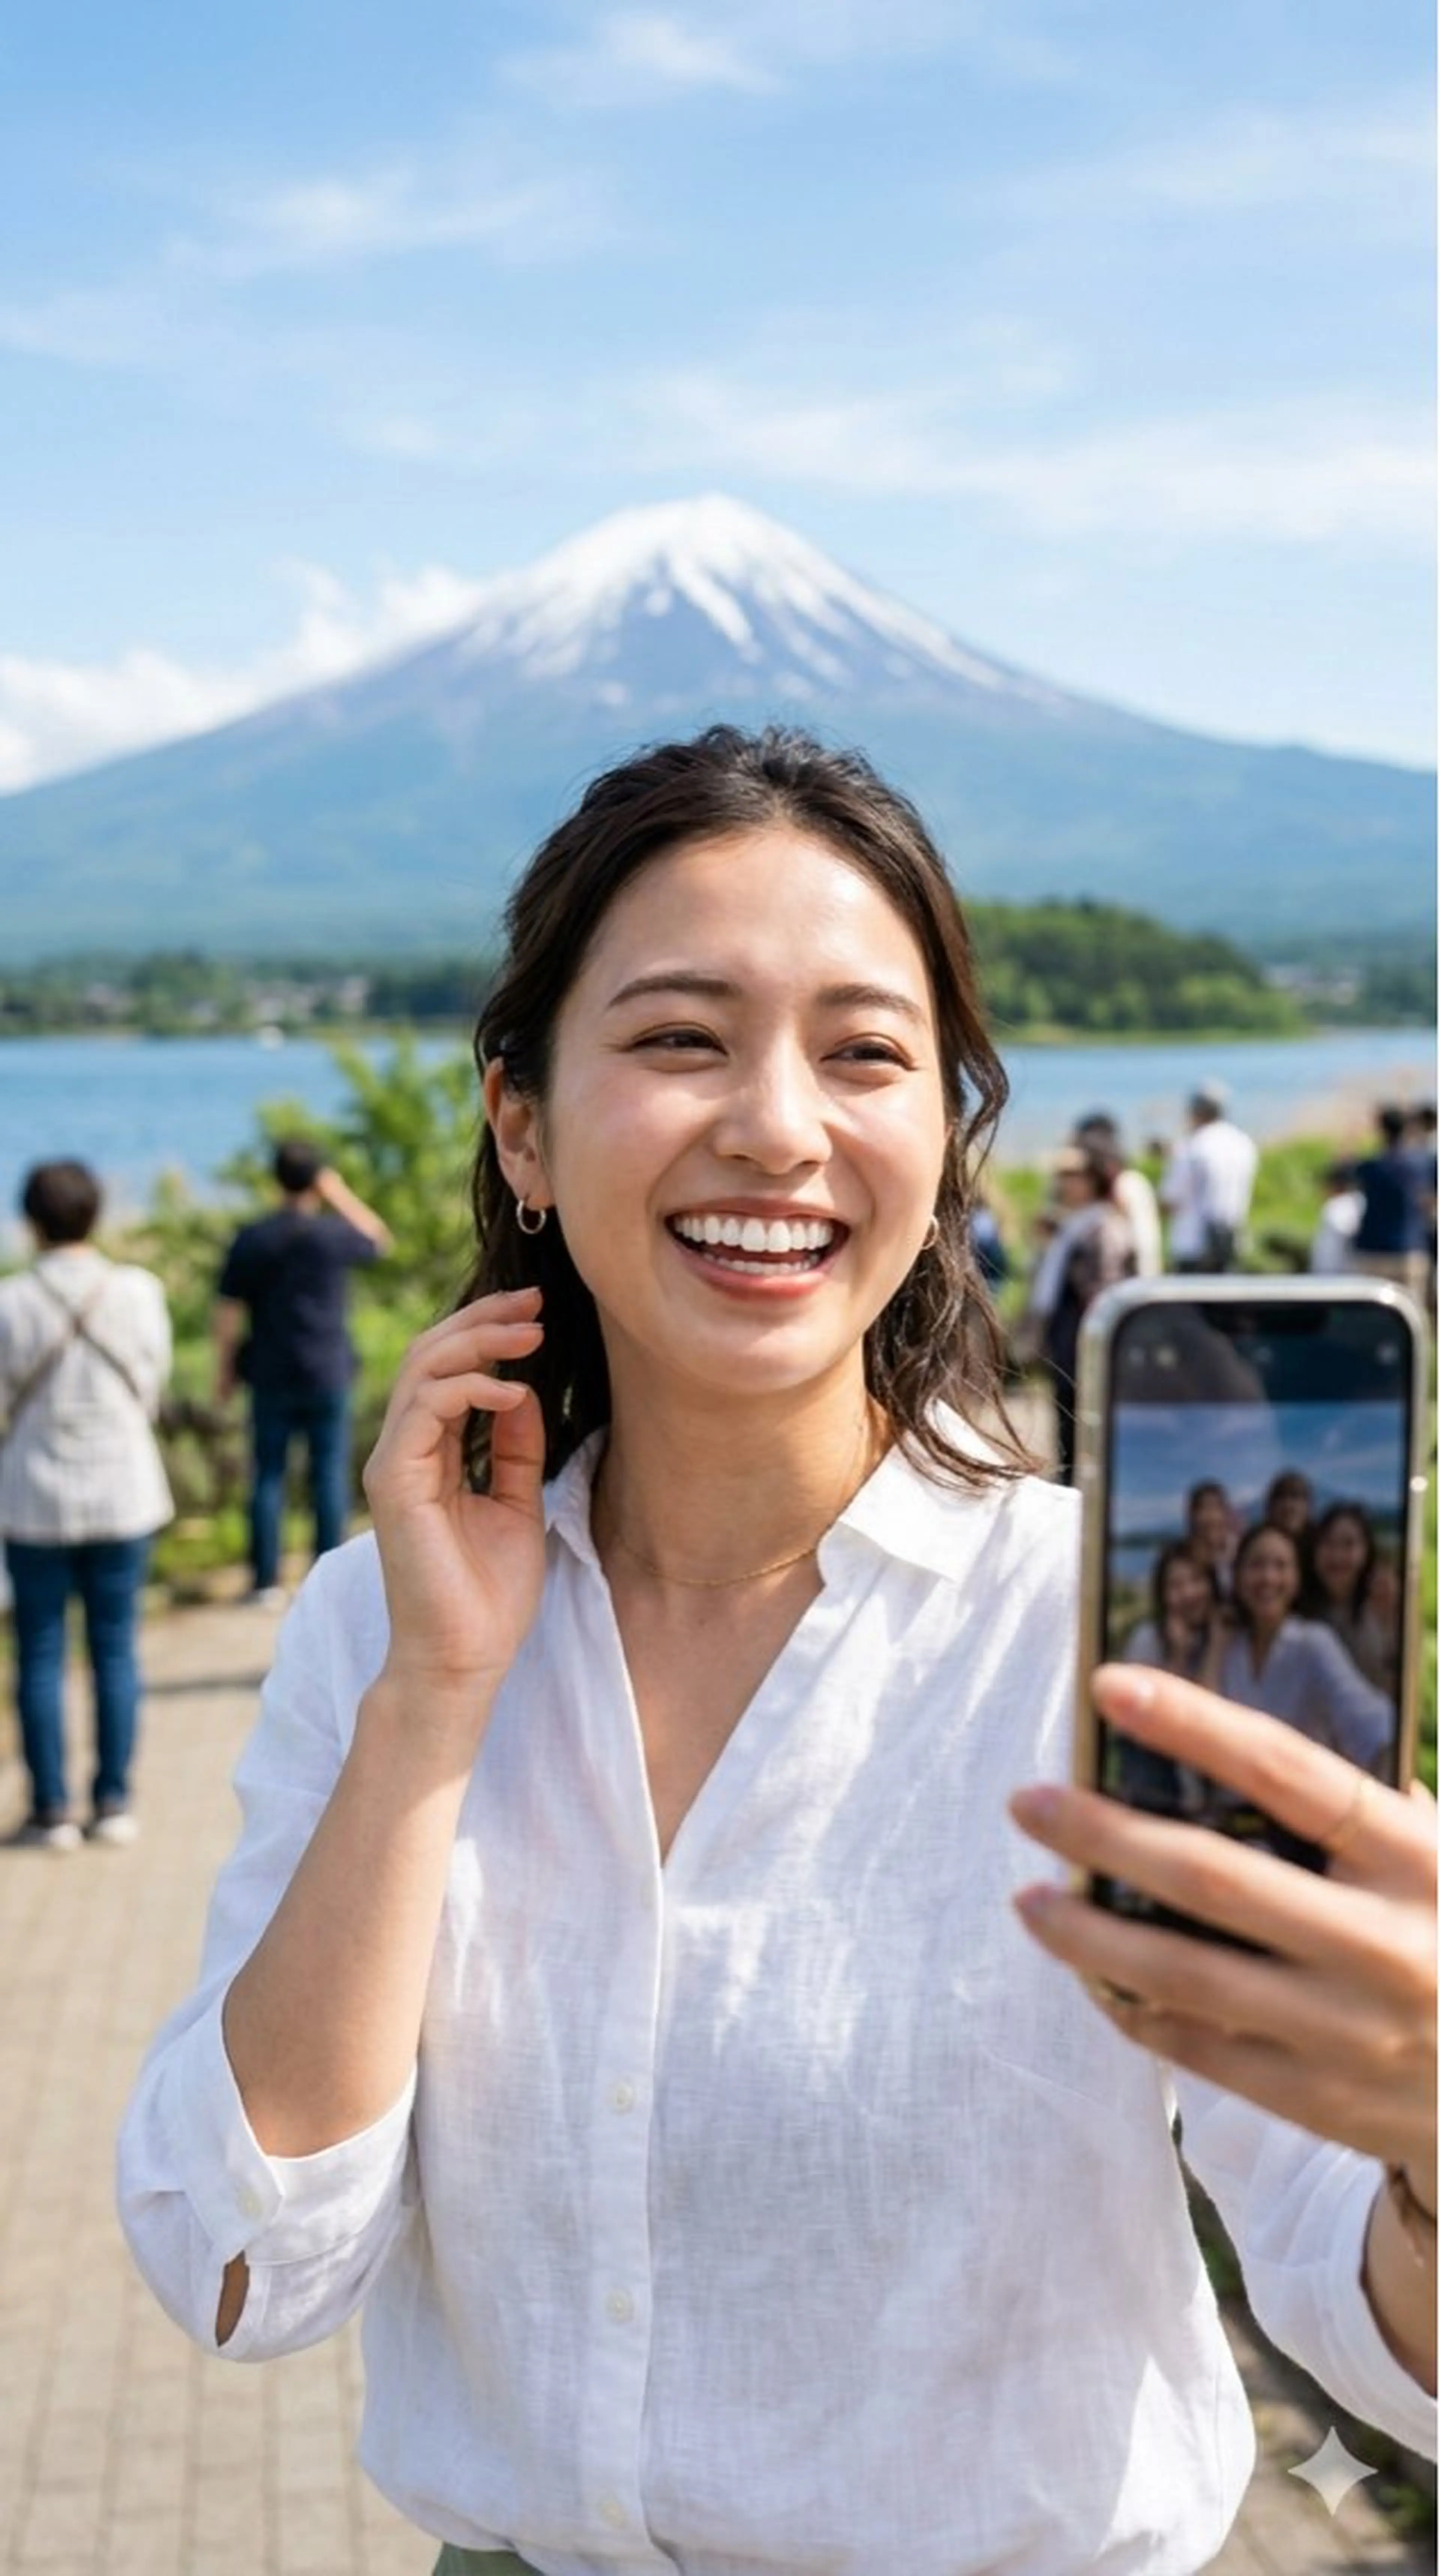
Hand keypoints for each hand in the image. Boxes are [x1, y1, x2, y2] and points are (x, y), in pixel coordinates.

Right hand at [361, 1288, 546, 1701]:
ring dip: (480, 1342)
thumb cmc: (488, 1594)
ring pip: (424, 1371)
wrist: (466, 1658)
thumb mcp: (517, 1504)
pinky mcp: (394, 1483)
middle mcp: (405, 1451)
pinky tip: (513, 1392)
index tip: (538, 1314)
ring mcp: (394, 1465)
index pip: (448, 1371)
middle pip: (430, 1357)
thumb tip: (522, 1391)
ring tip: (531, 1333)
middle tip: (535, 1302)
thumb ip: (515, 1449)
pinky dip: (470, 1390)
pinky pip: (426, 1411)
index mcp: (430, 1454)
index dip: (488, 1333)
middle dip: (483, 1320)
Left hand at [1009, 1665, 1436, 2198]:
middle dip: (1105, 1835)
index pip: (1289, 1772)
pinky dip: (1133, 2007)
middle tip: (1029, 1801)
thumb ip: (1367, 1811)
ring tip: (1029, 1898)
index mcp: (1421, 1859)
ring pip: (1188, 1975)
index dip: (1196, 1724)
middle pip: (1214, 1877)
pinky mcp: (1323, 2100)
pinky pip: (1202, 2048)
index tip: (1111, 1687)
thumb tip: (1232, 1743)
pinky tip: (1091, 1974)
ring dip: (1092, 1937)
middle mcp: (1386, 1944)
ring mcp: (1352, 2031)